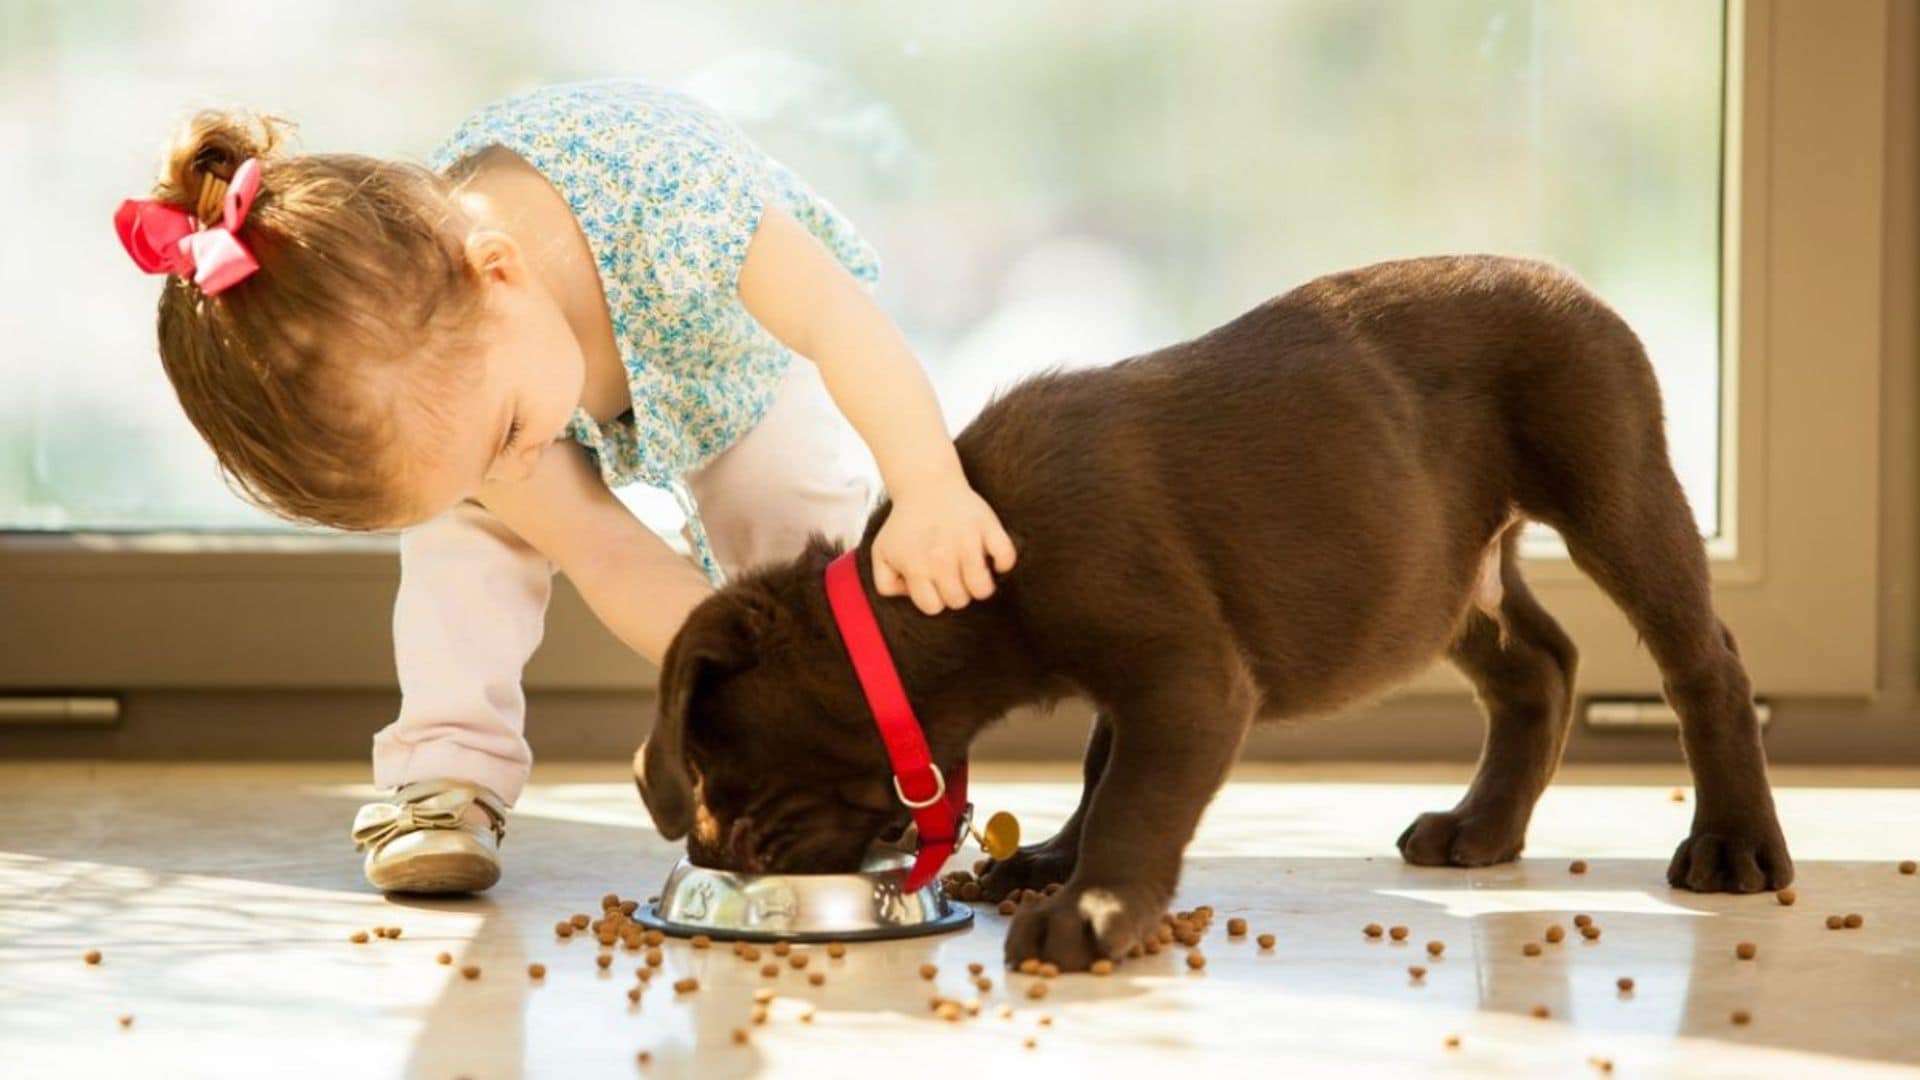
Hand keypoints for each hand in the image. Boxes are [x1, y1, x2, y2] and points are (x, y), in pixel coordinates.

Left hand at [872, 481, 1016, 613]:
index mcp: (916, 566)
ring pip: (983, 589)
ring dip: (980, 585)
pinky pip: (1006, 558)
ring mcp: (967, 542)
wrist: (926, 484)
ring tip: (972, 570)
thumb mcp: (882, 553)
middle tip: (953, 574)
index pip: (933, 607)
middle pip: (959, 600)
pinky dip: (1003, 562)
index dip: (935, 598)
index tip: (935, 583)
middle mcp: (941, 556)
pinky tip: (990, 556)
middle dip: (957, 592)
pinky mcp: (988, 527)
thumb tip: (911, 595)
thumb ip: (886, 584)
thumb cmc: (905, 524)